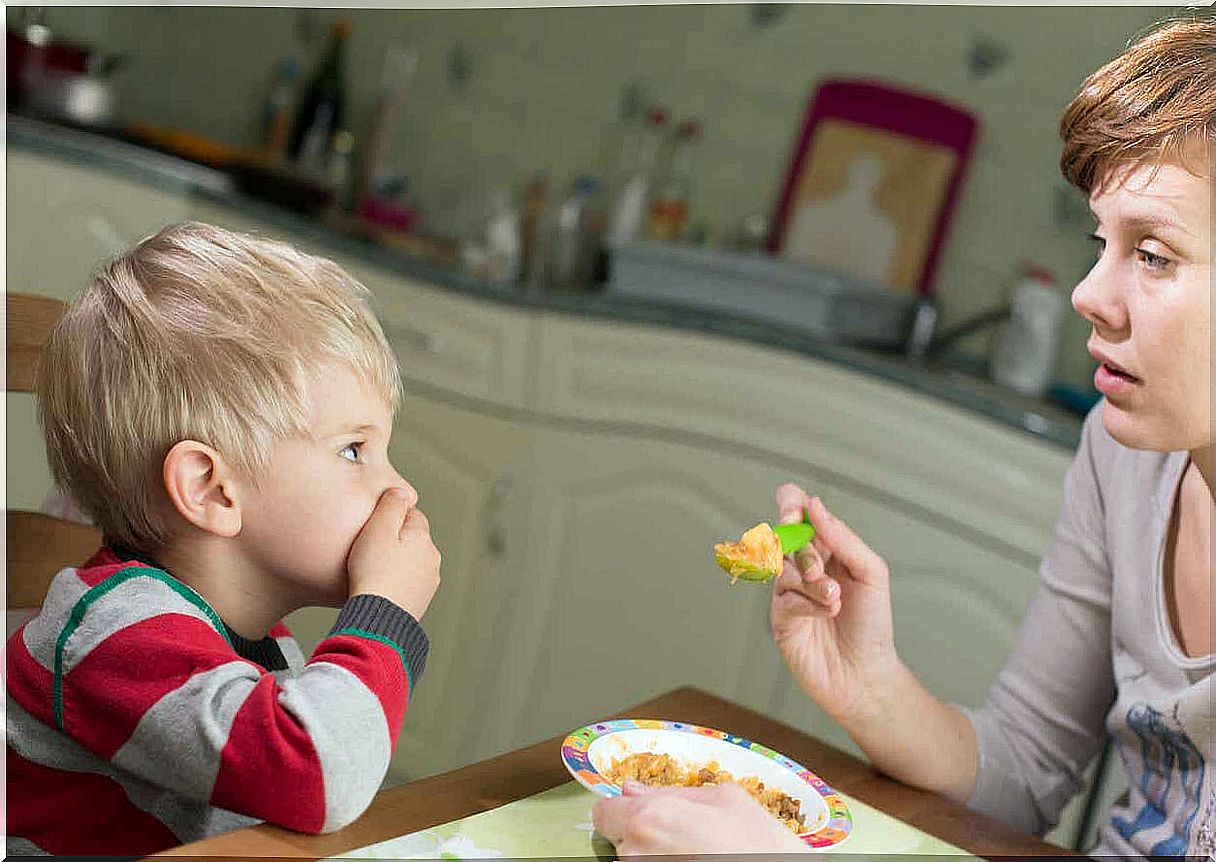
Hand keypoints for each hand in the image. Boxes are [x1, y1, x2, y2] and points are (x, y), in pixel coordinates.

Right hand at [347, 487, 441, 619]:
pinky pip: (407, 583)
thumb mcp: (378, 530)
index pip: (412, 514)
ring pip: (411, 562)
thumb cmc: (374, 575)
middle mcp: (432, 559)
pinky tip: (379, 588)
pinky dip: (396, 583)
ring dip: (396, 563)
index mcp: (423, 538)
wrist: (378, 620)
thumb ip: (391, 506)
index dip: (390, 518)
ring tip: (372, 572)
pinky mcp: (420, 601)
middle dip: (394, 541)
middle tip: (369, 550)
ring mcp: (428, 582)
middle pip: (412, 539)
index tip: (373, 527)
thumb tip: (402, 491)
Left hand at [592, 779, 809, 854]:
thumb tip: (634, 789)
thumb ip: (669, 792)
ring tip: (694, 854)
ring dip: (655, 856)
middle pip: (621, 839)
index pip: (603, 813)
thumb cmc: (758, 844)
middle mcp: (638, 853)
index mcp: (650, 818)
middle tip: (680, 838)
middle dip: (643, 835)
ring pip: (636, 861)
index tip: (636, 814)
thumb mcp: (721, 797)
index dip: (622, 811)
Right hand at [770, 484, 900, 724]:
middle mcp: (802, 566)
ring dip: (812, 581)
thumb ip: (843, 537)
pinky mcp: (780, 618)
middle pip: (783, 536)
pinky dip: (808, 604)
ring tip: (835, 599)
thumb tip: (814, 505)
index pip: (796, 510)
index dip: (789, 503)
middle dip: (802, 549)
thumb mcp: (871, 572)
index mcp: (825, 547)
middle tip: (821, 567)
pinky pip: (783, 598)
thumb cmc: (872, 623)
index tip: (793, 509)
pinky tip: (827, 613)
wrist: (867, 673)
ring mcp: (788, 591)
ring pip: (783, 568)